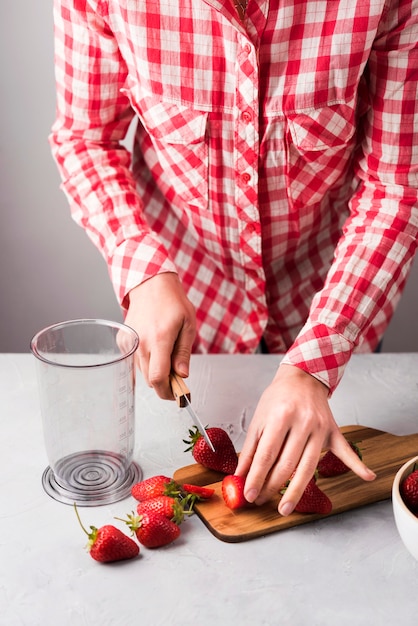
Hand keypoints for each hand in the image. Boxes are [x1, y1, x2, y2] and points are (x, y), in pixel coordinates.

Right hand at [124, 272, 195, 399]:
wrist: (151, 285)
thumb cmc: (173, 302)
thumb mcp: (188, 325)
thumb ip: (183, 353)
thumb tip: (182, 375)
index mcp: (160, 339)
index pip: (158, 378)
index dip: (168, 392)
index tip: (178, 395)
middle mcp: (141, 344)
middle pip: (150, 380)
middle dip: (165, 384)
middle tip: (178, 376)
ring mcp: (130, 343)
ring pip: (142, 373)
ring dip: (155, 372)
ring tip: (167, 356)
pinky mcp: (123, 341)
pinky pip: (135, 362)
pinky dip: (146, 361)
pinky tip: (154, 346)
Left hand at [236, 363, 375, 515]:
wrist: (302, 378)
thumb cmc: (278, 398)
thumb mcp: (259, 419)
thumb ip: (251, 448)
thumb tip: (241, 475)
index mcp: (281, 417)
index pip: (267, 455)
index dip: (257, 478)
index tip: (250, 494)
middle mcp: (303, 422)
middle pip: (288, 465)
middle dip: (272, 487)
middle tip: (262, 501)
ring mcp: (320, 427)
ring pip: (309, 466)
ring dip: (295, 491)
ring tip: (284, 508)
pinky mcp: (333, 430)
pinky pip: (345, 449)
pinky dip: (357, 464)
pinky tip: (367, 476)